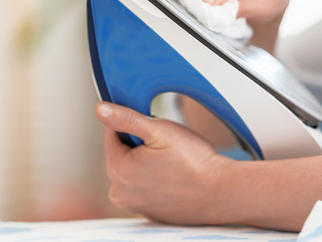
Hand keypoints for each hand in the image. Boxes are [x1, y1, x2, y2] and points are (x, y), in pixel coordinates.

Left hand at [95, 102, 231, 224]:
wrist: (220, 193)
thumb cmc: (194, 162)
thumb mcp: (159, 130)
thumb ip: (126, 119)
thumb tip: (101, 109)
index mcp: (118, 170)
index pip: (112, 134)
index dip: (133, 125)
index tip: (154, 128)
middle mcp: (121, 192)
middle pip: (122, 154)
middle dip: (140, 145)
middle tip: (166, 147)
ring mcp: (135, 205)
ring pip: (133, 171)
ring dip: (146, 163)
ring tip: (171, 163)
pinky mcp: (149, 212)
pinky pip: (144, 187)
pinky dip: (154, 180)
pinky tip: (173, 177)